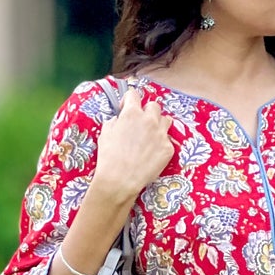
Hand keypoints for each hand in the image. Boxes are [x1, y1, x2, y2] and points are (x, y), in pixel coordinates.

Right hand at [93, 85, 174, 201]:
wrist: (120, 180)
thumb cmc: (109, 157)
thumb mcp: (105, 134)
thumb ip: (114, 122)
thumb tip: (119, 120)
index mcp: (132, 113)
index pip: (134, 94)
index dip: (129, 99)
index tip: (126, 107)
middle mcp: (149, 120)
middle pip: (154, 106)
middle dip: (147, 111)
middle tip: (141, 122)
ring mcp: (161, 134)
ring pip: (166, 120)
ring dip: (158, 124)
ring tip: (150, 135)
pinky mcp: (168, 148)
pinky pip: (167, 140)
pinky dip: (160, 143)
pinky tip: (152, 153)